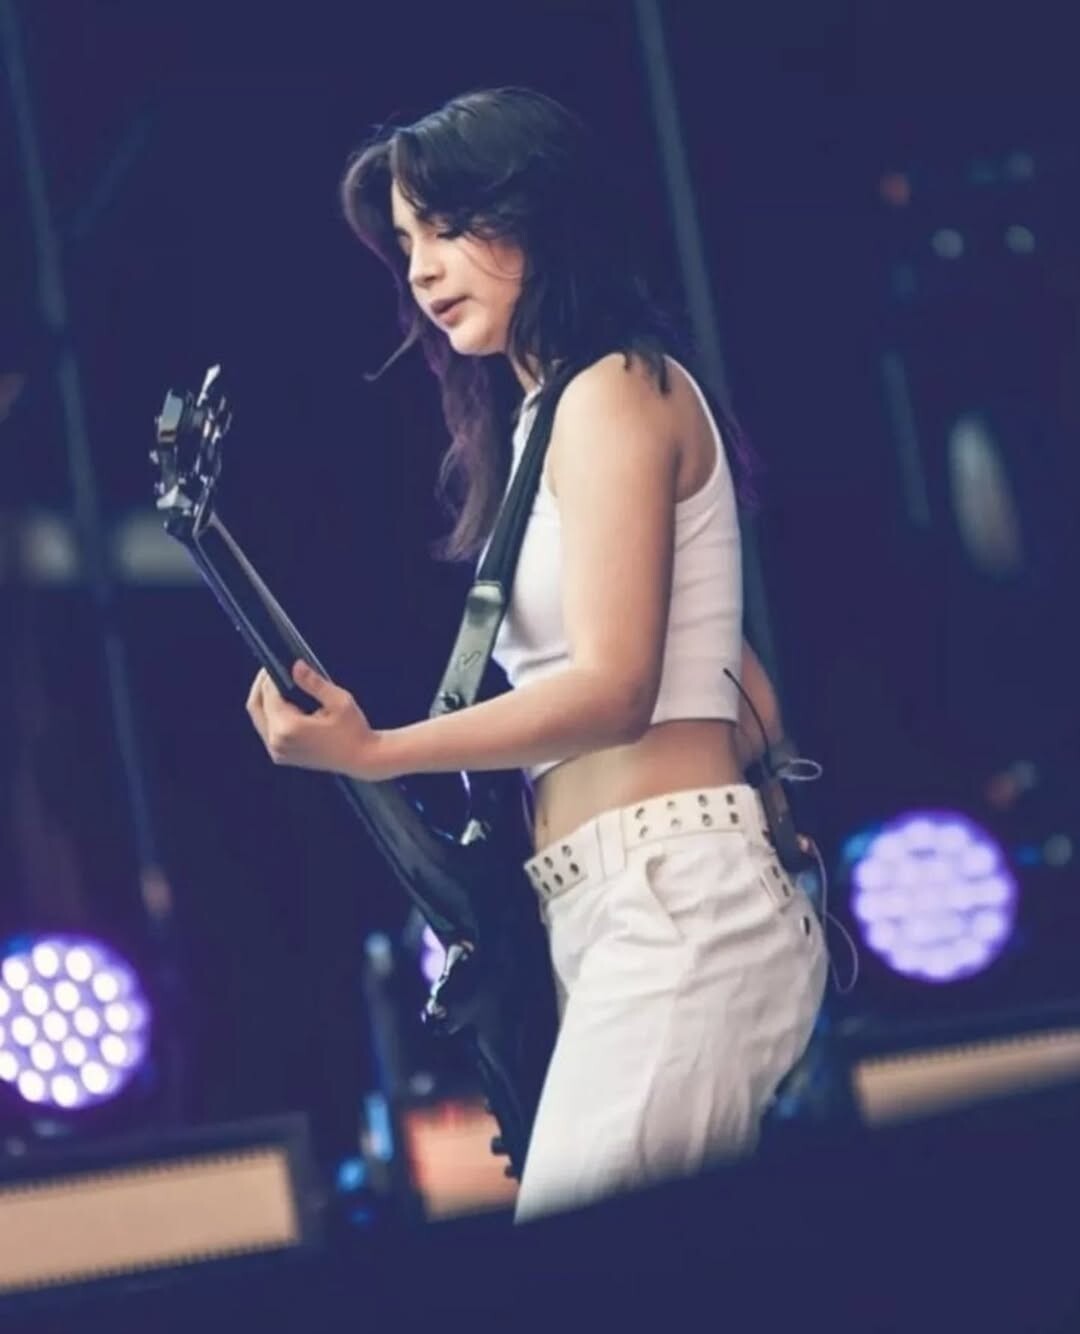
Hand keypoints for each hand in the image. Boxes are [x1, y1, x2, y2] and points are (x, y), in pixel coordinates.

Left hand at [245, 660, 386, 779]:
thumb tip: (296, 666)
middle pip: (255, 707)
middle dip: (261, 686)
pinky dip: (271, 714)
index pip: (268, 695)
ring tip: (278, 684)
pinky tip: (284, 703)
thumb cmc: (354, 731)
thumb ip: (313, 682)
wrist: (363, 759)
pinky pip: (267, 730)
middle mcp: (278, 743)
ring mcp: (278, 752)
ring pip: (259, 718)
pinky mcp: (282, 756)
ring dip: (264, 700)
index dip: (270, 676)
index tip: (277, 662)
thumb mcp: (338, 701)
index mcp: (288, 729)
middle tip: (271, 671)